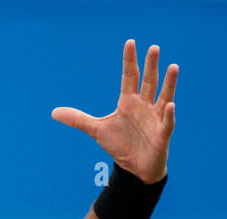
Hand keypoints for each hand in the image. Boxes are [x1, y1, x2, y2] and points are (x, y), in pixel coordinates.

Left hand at [51, 39, 176, 183]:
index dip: (129, 61)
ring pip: (163, 97)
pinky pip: (167, 122)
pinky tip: (170, 105)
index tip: (130, 42)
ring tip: (172, 67)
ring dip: (168, 83)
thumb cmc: (120, 145)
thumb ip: (78, 119)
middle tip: (154, 48)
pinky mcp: (162, 134)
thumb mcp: (97, 130)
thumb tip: (54, 112)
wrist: (134, 167)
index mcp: (128, 102)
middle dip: (151, 66)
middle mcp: (144, 106)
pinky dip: (168, 114)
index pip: (129, 77)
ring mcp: (155, 118)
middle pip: (148, 82)